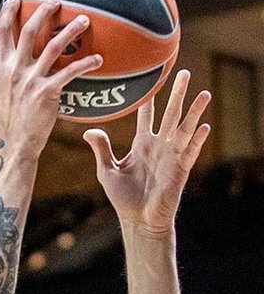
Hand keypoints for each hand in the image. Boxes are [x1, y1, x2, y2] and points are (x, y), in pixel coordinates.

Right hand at [0, 0, 103, 158]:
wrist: (14, 145)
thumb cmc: (8, 121)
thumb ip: (3, 75)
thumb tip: (5, 63)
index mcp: (1, 69)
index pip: (2, 34)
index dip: (8, 13)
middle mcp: (14, 71)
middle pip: (29, 32)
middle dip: (42, 12)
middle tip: (56, 0)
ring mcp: (30, 81)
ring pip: (53, 46)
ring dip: (70, 30)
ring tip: (84, 20)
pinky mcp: (46, 93)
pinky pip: (70, 72)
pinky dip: (86, 64)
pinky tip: (98, 60)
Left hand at [84, 70, 211, 235]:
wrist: (138, 220)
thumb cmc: (123, 198)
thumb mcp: (108, 171)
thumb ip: (102, 150)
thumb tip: (88, 130)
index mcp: (142, 145)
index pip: (146, 116)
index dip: (149, 99)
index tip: (151, 79)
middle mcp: (159, 146)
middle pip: (170, 115)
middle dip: (177, 94)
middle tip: (183, 72)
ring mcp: (171, 156)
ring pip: (184, 129)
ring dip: (194, 112)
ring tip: (204, 93)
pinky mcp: (180, 170)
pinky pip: (191, 152)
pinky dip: (197, 140)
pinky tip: (204, 126)